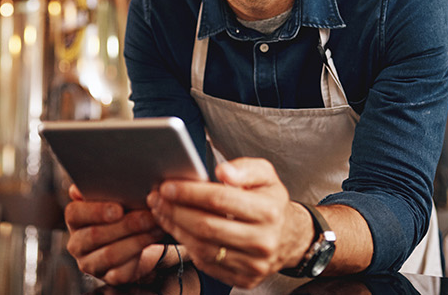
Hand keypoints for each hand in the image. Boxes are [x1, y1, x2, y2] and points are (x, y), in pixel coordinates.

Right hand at [64, 184, 167, 283]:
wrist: (133, 242)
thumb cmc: (123, 213)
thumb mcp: (114, 197)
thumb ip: (104, 187)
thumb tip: (90, 179)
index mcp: (75, 218)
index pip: (75, 213)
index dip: (96, 211)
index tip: (118, 208)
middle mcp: (77, 243)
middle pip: (95, 235)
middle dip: (126, 224)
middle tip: (149, 215)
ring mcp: (90, 262)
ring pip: (110, 254)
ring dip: (137, 239)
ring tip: (156, 226)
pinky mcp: (108, 277)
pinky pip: (121, 271)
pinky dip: (140, 255)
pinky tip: (153, 240)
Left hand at [149, 158, 313, 288]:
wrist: (290, 237)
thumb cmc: (271, 203)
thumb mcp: (267, 176)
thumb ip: (246, 168)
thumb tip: (223, 171)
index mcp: (269, 211)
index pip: (220, 200)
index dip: (189, 192)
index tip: (168, 186)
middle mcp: (263, 241)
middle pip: (207, 226)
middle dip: (175, 211)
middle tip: (157, 199)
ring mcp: (254, 264)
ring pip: (203, 248)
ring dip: (176, 230)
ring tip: (163, 213)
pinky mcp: (245, 279)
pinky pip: (207, 265)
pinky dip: (188, 247)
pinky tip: (179, 231)